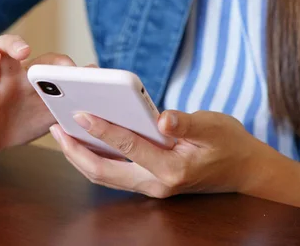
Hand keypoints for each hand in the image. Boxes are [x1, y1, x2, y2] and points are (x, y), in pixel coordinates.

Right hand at [0, 34, 75, 155]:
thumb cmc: (22, 120)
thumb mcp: (48, 112)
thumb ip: (70, 97)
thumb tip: (95, 74)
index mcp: (29, 79)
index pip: (43, 61)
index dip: (57, 63)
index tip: (71, 71)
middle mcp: (6, 77)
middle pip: (7, 49)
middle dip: (14, 45)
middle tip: (24, 51)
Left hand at [49, 110, 273, 197]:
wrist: (244, 172)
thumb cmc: (229, 145)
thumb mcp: (215, 126)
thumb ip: (188, 122)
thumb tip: (163, 118)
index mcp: (172, 169)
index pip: (129, 147)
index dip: (103, 129)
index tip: (80, 112)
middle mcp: (156, 183)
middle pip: (103, 171)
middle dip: (75, 150)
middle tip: (55, 127)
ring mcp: (150, 186)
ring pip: (103, 175)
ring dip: (79, 155)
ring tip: (61, 132)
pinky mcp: (147, 182)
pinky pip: (112, 172)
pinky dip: (93, 157)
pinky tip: (82, 139)